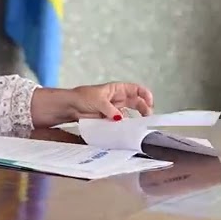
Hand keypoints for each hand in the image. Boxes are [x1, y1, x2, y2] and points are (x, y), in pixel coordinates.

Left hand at [32, 82, 154, 125]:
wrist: (70, 107)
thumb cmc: (83, 97)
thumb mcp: (98, 100)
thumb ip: (110, 109)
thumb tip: (120, 118)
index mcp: (118, 89)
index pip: (136, 89)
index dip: (145, 94)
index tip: (150, 102)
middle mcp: (119, 99)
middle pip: (137, 103)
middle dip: (144, 109)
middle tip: (147, 117)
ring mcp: (115, 110)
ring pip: (130, 114)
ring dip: (135, 119)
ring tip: (138, 126)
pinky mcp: (110, 120)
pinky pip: (121, 123)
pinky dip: (125, 126)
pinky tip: (126, 130)